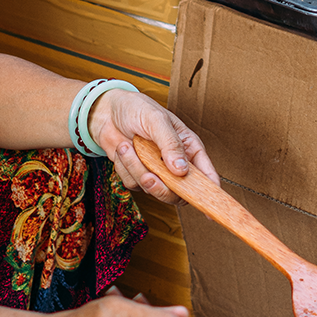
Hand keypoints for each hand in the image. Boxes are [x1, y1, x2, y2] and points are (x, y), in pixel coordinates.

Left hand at [88, 89, 217, 201]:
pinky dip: (125, 168)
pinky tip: (123, 150)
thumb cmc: (137, 109)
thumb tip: (181, 170)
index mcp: (189, 148)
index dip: (209, 192)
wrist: (107, 111)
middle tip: (149, 175)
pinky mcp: (138, 175)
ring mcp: (156, 171)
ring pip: (152, 189)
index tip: (208, 207)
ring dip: (136, 169)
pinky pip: (133, 184)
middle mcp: (175, 163)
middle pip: (178, 193)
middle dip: (161, 187)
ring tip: (128, 147)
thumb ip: (170, 144)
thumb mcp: (157, 120)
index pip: (206, 175)